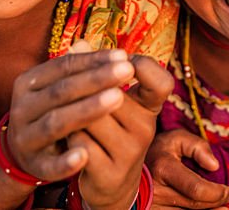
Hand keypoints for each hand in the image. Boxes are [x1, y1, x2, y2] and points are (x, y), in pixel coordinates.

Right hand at [4, 48, 135, 181]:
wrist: (27, 154)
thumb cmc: (55, 111)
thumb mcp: (64, 90)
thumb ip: (86, 72)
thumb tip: (119, 55)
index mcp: (29, 83)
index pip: (63, 66)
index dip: (93, 60)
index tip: (123, 56)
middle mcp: (22, 108)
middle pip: (62, 91)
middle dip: (97, 79)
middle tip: (127, 70)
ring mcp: (25, 137)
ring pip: (57, 122)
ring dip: (88, 109)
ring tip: (119, 97)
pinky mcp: (33, 164)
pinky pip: (49, 164)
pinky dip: (65, 162)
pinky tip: (85, 155)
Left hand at [69, 55, 174, 209]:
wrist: (109, 184)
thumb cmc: (107, 132)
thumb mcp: (109, 102)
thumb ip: (95, 71)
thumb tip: (79, 43)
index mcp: (150, 107)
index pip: (162, 82)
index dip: (144, 66)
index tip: (122, 60)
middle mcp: (146, 129)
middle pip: (109, 95)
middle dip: (86, 91)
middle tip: (74, 91)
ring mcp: (130, 153)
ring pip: (90, 119)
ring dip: (72, 115)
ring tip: (69, 119)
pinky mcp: (110, 173)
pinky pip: (80, 143)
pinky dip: (68, 139)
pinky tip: (67, 141)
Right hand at [148, 130, 228, 209]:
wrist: (130, 166)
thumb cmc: (158, 151)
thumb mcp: (176, 139)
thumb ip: (197, 146)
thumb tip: (214, 165)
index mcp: (163, 168)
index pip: (196, 189)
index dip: (217, 193)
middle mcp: (156, 191)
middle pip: (194, 205)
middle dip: (216, 202)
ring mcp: (153, 207)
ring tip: (223, 209)